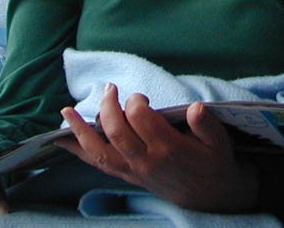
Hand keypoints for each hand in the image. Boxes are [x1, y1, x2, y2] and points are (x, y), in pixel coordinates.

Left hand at [57, 83, 258, 212]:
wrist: (210, 196)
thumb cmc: (214, 162)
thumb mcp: (220, 142)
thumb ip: (207, 124)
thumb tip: (196, 107)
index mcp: (168, 149)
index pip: (140, 120)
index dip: (135, 102)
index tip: (141, 96)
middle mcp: (146, 161)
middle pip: (116, 133)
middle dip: (109, 107)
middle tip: (111, 88)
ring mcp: (133, 170)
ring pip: (100, 152)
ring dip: (81, 131)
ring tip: (66, 111)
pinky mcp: (127, 175)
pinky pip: (98, 164)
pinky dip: (79, 151)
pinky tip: (63, 140)